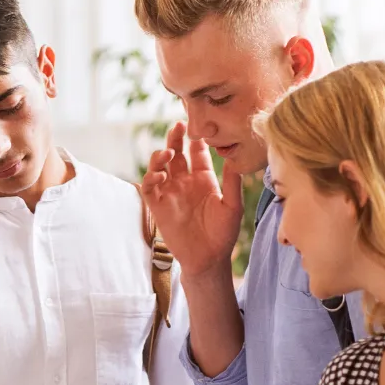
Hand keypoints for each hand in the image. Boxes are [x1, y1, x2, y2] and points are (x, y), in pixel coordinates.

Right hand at [141, 122, 242, 278]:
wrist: (208, 258)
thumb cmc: (223, 234)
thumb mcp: (232, 206)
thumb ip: (232, 182)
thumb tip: (234, 158)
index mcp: (203, 179)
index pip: (197, 153)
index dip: (196, 139)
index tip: (198, 125)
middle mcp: (185, 183)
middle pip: (176, 154)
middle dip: (175, 138)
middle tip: (178, 126)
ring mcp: (170, 193)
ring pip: (159, 167)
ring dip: (160, 156)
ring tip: (169, 153)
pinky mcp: (158, 206)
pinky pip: (149, 188)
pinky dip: (151, 177)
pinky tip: (161, 175)